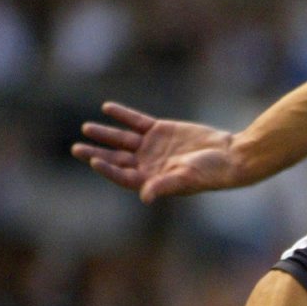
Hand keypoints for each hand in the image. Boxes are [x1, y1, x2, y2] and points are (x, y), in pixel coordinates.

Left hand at [72, 102, 248, 201]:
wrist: (230, 155)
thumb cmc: (211, 173)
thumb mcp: (186, 179)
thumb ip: (163, 186)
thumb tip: (145, 197)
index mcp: (152, 180)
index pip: (122, 175)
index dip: (106, 168)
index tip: (92, 160)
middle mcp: (149, 165)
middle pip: (116, 158)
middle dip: (96, 152)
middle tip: (76, 148)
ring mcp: (153, 147)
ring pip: (123, 140)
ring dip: (105, 134)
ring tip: (86, 128)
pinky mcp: (161, 130)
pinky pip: (137, 122)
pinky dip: (123, 115)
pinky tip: (107, 108)